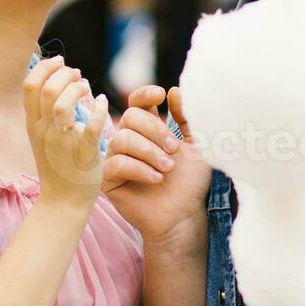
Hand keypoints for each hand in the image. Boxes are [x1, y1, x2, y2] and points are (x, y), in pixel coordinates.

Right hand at [22, 55, 107, 208]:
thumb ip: (45, 112)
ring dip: (77, 89)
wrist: (64, 201)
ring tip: (87, 86)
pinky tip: (104, 102)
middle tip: (78, 74)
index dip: (45, 67)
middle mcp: (43, 131)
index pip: (30, 85)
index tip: (61, 62)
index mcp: (33, 124)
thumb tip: (55, 81)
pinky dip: (99, 109)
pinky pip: (91, 126)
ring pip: (63, 104)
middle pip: (46, 89)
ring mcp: (61, 143)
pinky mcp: (82, 154)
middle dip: (64, 73)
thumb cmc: (57, 165)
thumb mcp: (42, 136)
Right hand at [102, 86, 209, 245]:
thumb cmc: (190, 182)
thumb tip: (174, 90)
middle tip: (174, 149)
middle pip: (130, 116)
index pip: (136, 102)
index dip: (144, 94)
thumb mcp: (196, 145)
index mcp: (148, 128)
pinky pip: (116, 163)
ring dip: (149, 152)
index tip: (160, 95)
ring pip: (122, 139)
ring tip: (167, 168)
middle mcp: (129, 140)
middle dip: (155, 130)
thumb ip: (187, 118)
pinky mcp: (108, 179)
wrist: (184, 214)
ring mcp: (116, 158)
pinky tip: (156, 178)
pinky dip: (138, 168)